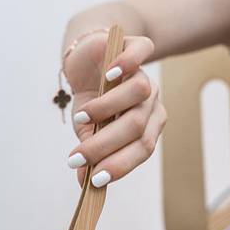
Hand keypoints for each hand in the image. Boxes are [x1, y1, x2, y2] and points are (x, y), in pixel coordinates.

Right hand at [63, 32, 165, 185]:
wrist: (86, 61)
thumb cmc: (91, 100)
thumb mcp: (86, 130)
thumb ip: (90, 153)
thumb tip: (82, 183)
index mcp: (147, 124)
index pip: (142, 148)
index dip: (120, 164)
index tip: (95, 179)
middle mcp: (151, 101)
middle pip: (137, 125)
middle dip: (105, 145)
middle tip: (77, 157)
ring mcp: (145, 72)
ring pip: (139, 91)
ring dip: (107, 108)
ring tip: (81, 118)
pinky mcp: (135, 46)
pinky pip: (141, 52)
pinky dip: (127, 63)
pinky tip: (108, 75)